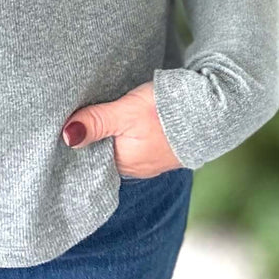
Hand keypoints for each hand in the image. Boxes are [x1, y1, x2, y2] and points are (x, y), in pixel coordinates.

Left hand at [60, 81, 184, 178]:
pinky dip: (128, 134)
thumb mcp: (124, 112)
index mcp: (123, 163)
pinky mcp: (161, 149)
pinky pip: (136, 144)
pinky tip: (125, 121)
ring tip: (100, 115)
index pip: (89, 157)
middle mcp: (135, 168)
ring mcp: (150, 160)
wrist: (211, 111)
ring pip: (120, 148)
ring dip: (111, 134)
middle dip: (93, 137)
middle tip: (80, 114)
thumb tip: (66, 137)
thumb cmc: (165, 111)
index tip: (66, 125)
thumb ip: (96, 123)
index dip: (78, 140)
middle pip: (103, 153)